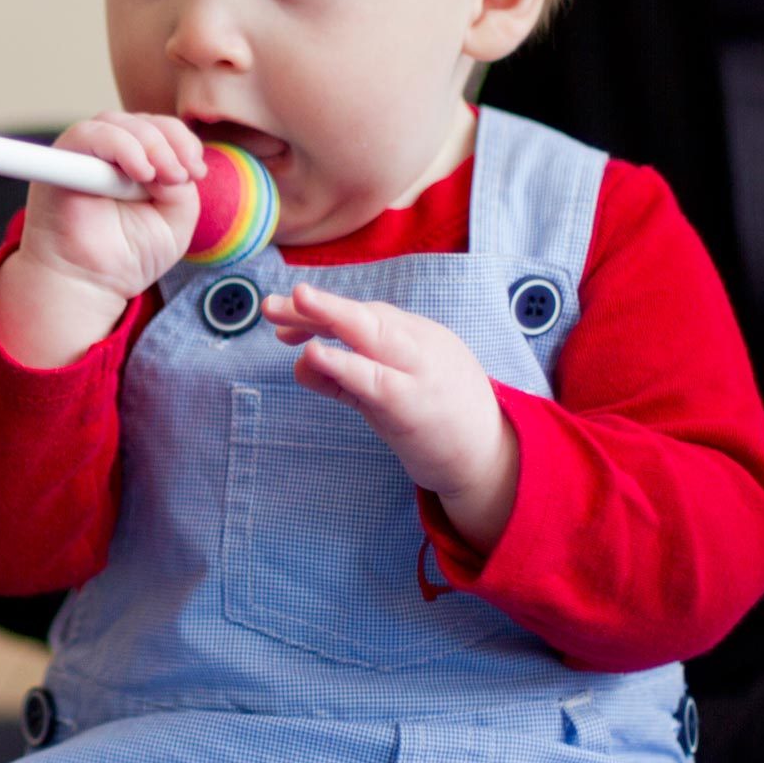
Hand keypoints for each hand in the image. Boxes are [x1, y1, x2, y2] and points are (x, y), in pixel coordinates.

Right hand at [0, 112, 205, 367]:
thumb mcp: (174, 222)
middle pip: (142, 122)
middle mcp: (106, 153)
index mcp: (134, 162)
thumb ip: (181, 188)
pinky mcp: (62, 159)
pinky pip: (91, 135)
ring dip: (150, 144)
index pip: (160, 130)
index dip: (182, 141)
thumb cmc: (128, 256)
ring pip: (118, 123)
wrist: (90, 284)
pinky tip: (141, 172)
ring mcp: (82, 154)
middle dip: (171, 142)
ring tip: (161, 177)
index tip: (197, 171)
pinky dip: (122, 147)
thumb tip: (172, 164)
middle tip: (183, 175)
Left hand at [262, 282, 519, 552]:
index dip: (322, 312)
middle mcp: (419, 345)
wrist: (490, 460)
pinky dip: (344, 364)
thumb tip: (301, 361)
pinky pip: (374, 379)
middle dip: (320, 305)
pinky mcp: (414, 405)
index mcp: (417, 337)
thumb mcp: (390, 392)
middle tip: (273, 302)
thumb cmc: (437, 421)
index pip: (364, 315)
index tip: (285, 315)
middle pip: (365, 317)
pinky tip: (315, 355)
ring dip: (331, 317)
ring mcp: (419, 372)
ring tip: (294, 304)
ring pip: (373, 335)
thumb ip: (347, 379)